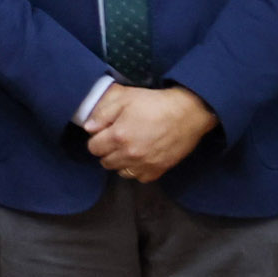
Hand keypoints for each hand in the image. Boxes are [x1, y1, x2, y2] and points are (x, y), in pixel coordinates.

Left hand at [87, 84, 219, 182]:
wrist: (188, 113)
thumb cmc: (155, 103)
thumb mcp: (124, 98)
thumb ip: (102, 113)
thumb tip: (89, 128)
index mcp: (118, 136)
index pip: (93, 148)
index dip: (96, 140)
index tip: (104, 134)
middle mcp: (130, 154)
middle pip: (105, 162)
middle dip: (107, 151)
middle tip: (116, 140)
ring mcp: (146, 164)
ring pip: (121, 172)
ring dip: (121, 162)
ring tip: (128, 149)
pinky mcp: (160, 170)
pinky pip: (140, 178)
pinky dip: (137, 170)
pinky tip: (141, 158)